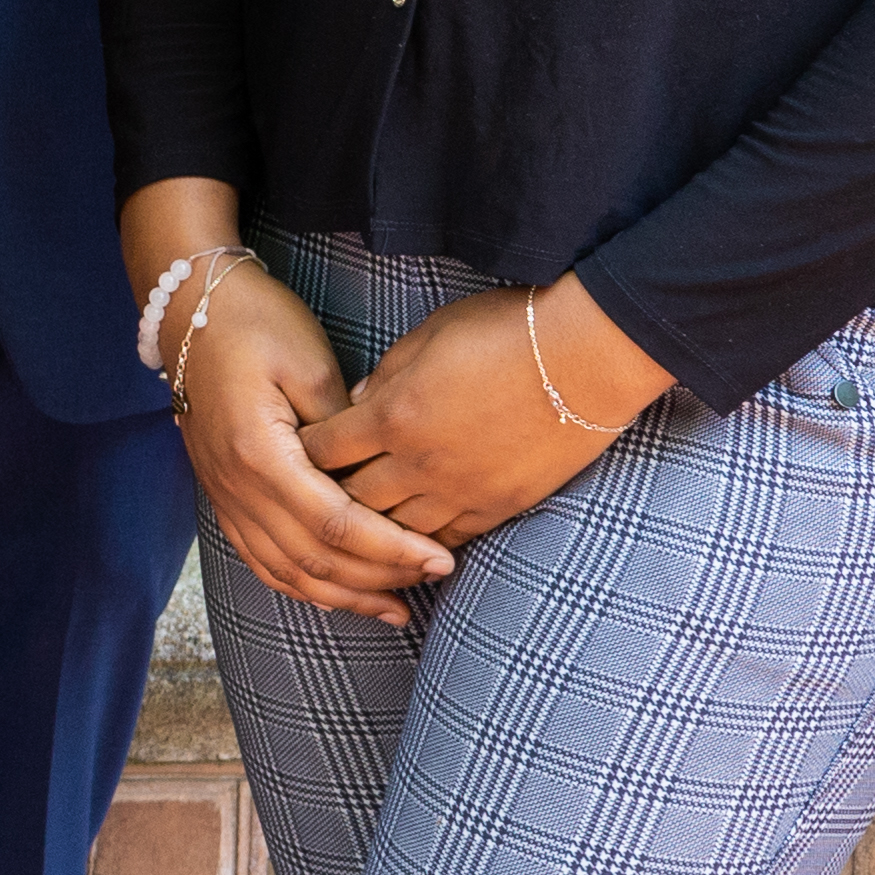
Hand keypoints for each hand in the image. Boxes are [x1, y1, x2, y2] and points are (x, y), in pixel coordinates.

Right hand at [173, 262, 445, 623]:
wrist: (190, 308)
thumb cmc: (256, 323)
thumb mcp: (310, 363)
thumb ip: (344, 429)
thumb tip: (379, 477)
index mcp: (259, 454)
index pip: (336, 524)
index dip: (393, 549)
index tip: (442, 558)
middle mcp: (236, 486)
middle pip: (314, 558)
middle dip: (380, 577)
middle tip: (436, 576)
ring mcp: (223, 495)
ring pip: (286, 570)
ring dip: (344, 595)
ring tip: (396, 606)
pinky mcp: (222, 495)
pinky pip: (260, 559)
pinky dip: (300, 585)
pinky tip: (337, 595)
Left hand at [303, 280, 664, 552]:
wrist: (588, 355)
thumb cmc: (506, 330)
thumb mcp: (428, 336)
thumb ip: (385, 375)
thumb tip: (358, 404)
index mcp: (392, 414)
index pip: (323, 450)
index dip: (300, 454)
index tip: (287, 455)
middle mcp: (419, 461)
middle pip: (350, 500)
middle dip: (325, 501)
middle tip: (308, 503)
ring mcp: (461, 489)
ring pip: (396, 531)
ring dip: (371, 533)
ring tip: (351, 536)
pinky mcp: (501, 505)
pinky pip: (448, 538)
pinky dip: (422, 543)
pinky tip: (408, 544)